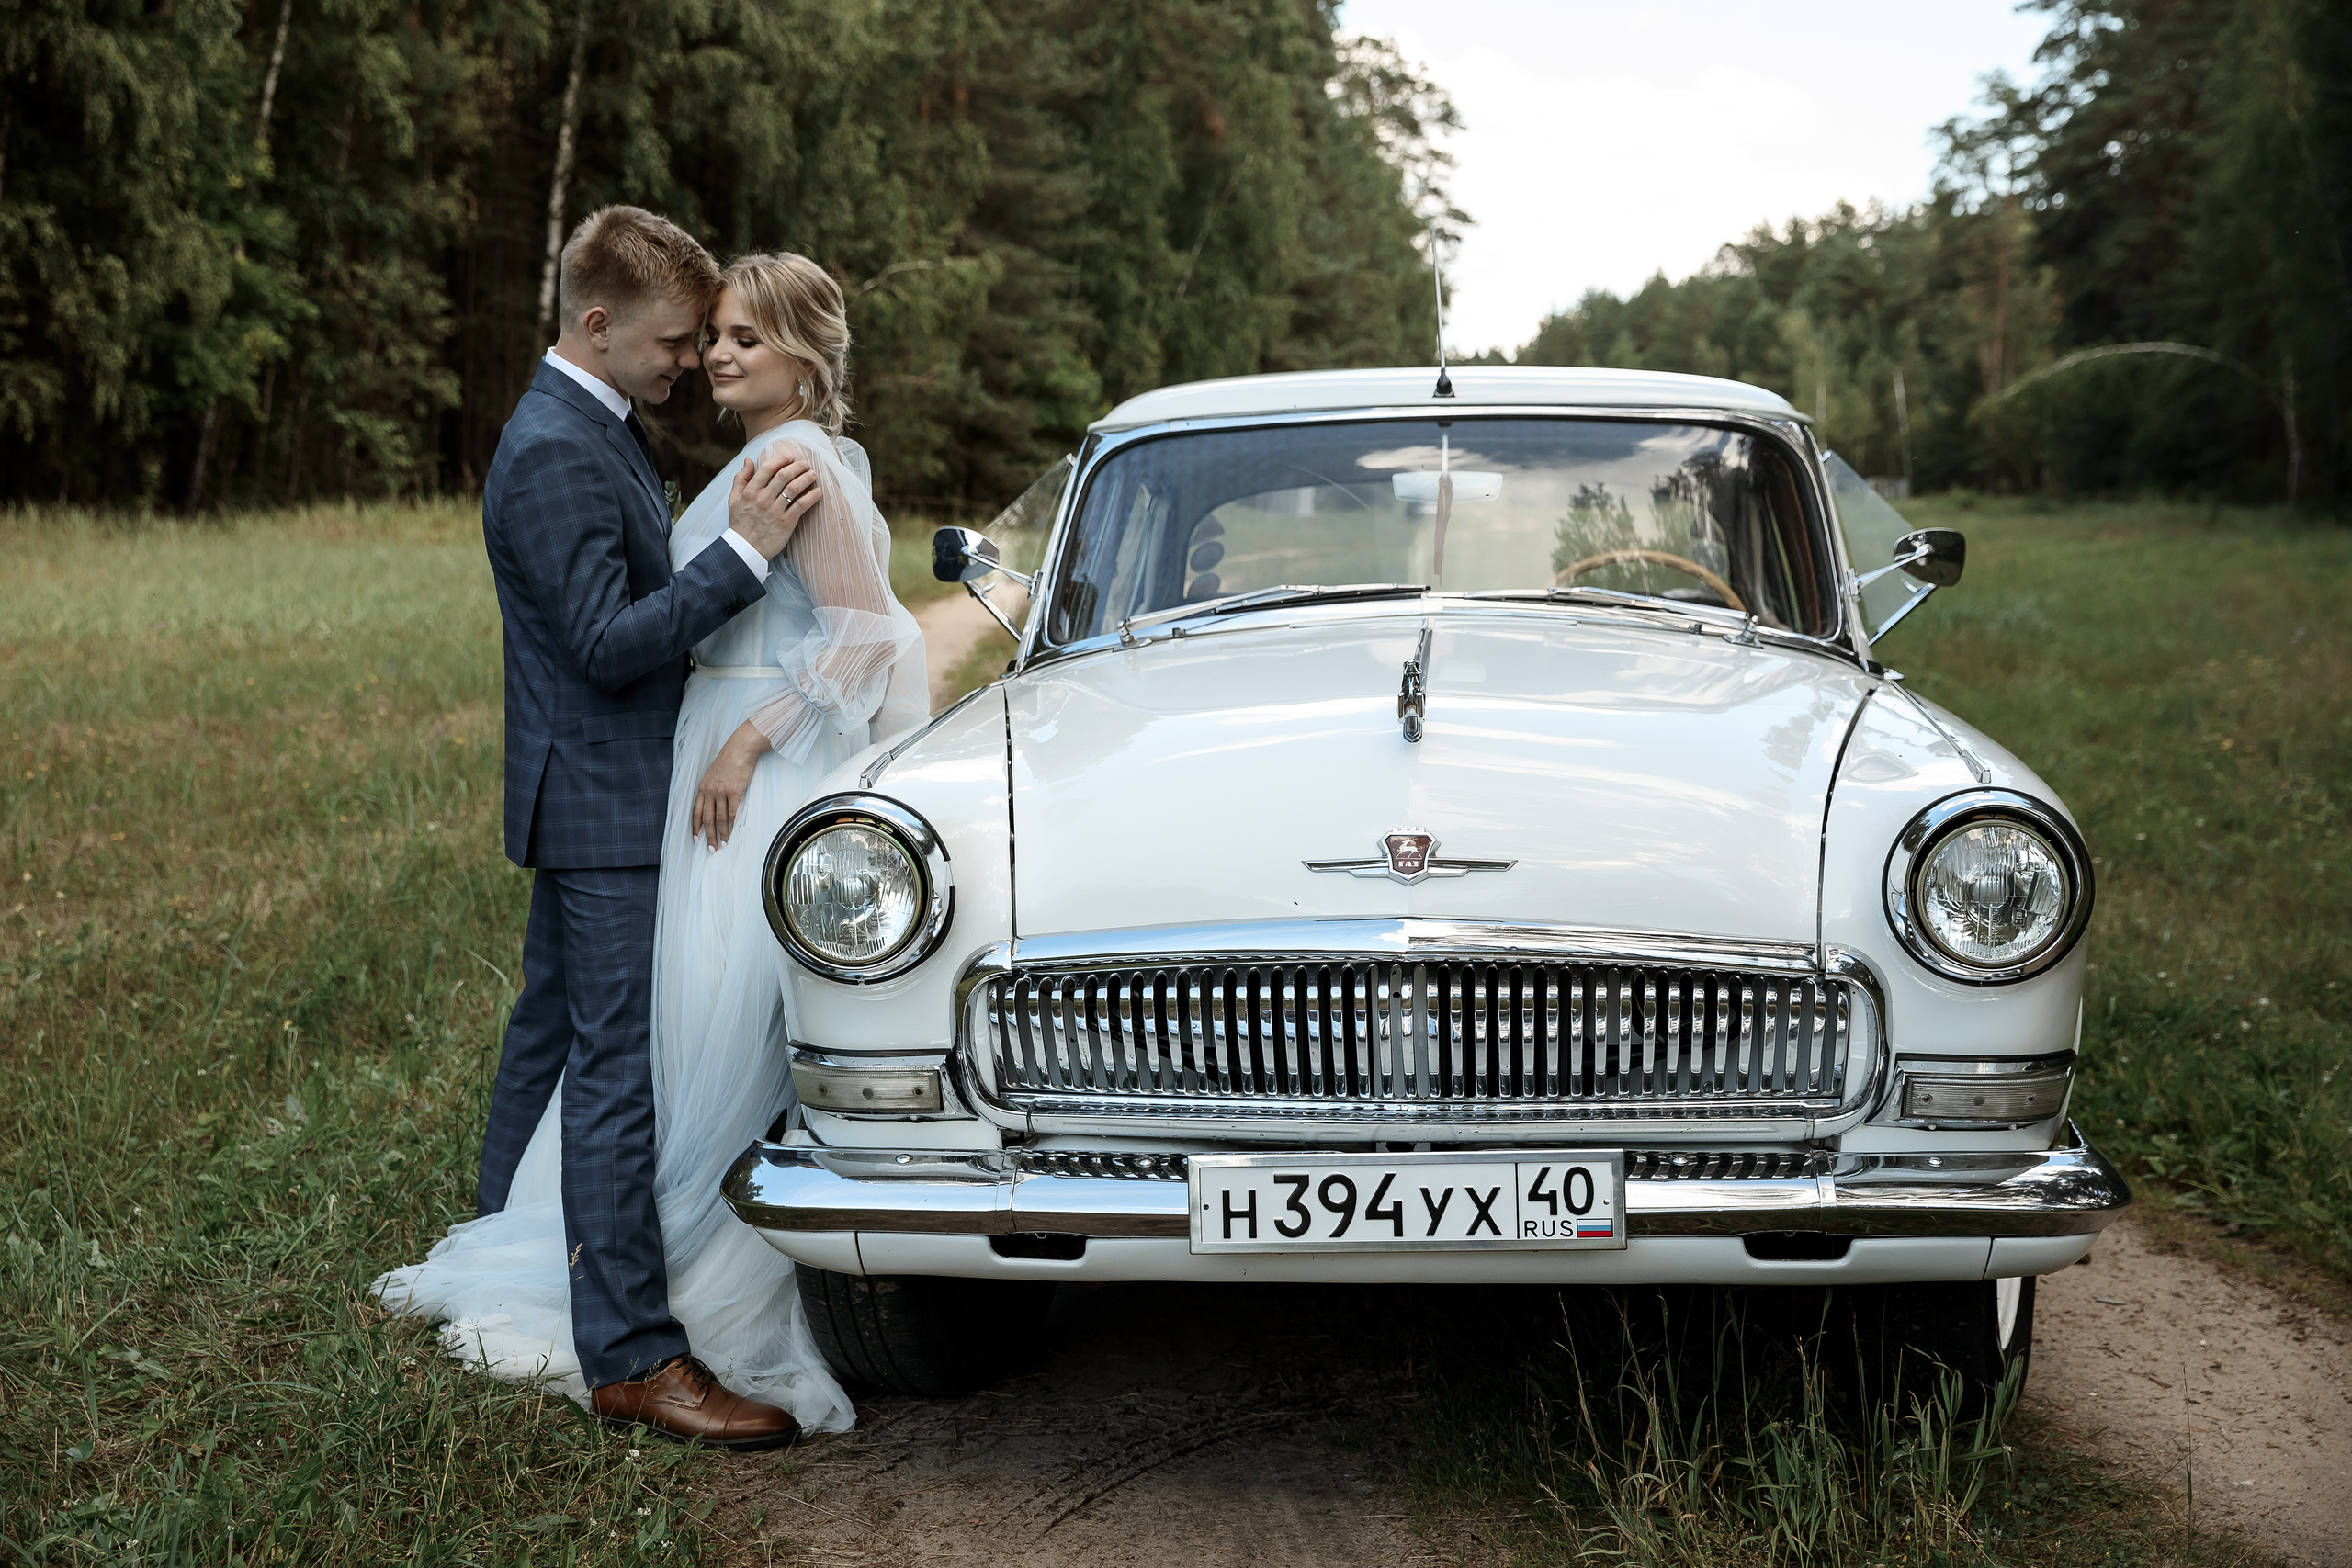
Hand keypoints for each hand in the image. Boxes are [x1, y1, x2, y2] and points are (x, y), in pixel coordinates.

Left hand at [690, 722, 767, 850]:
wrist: (741, 747)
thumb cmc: (730, 758)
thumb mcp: (714, 773)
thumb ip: (712, 787)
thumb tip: (715, 801)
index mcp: (703, 786)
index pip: (695, 811)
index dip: (695, 827)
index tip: (696, 839)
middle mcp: (710, 791)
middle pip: (706, 819)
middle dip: (708, 836)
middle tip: (711, 849)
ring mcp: (722, 791)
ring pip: (720, 819)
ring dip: (722, 834)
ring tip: (723, 845)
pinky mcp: (735, 791)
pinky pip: (732, 812)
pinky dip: (732, 825)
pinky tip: (733, 832)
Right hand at [726, 451, 820, 558]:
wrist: (744, 550)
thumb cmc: (740, 524)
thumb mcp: (733, 499)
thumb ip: (740, 478)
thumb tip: (748, 460)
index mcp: (750, 492)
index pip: (767, 468)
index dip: (781, 459)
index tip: (790, 457)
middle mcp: (763, 499)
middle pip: (784, 475)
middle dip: (798, 466)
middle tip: (806, 465)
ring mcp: (775, 511)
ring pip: (794, 488)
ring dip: (806, 478)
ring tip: (813, 475)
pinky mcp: (786, 523)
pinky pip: (801, 506)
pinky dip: (812, 496)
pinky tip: (818, 492)